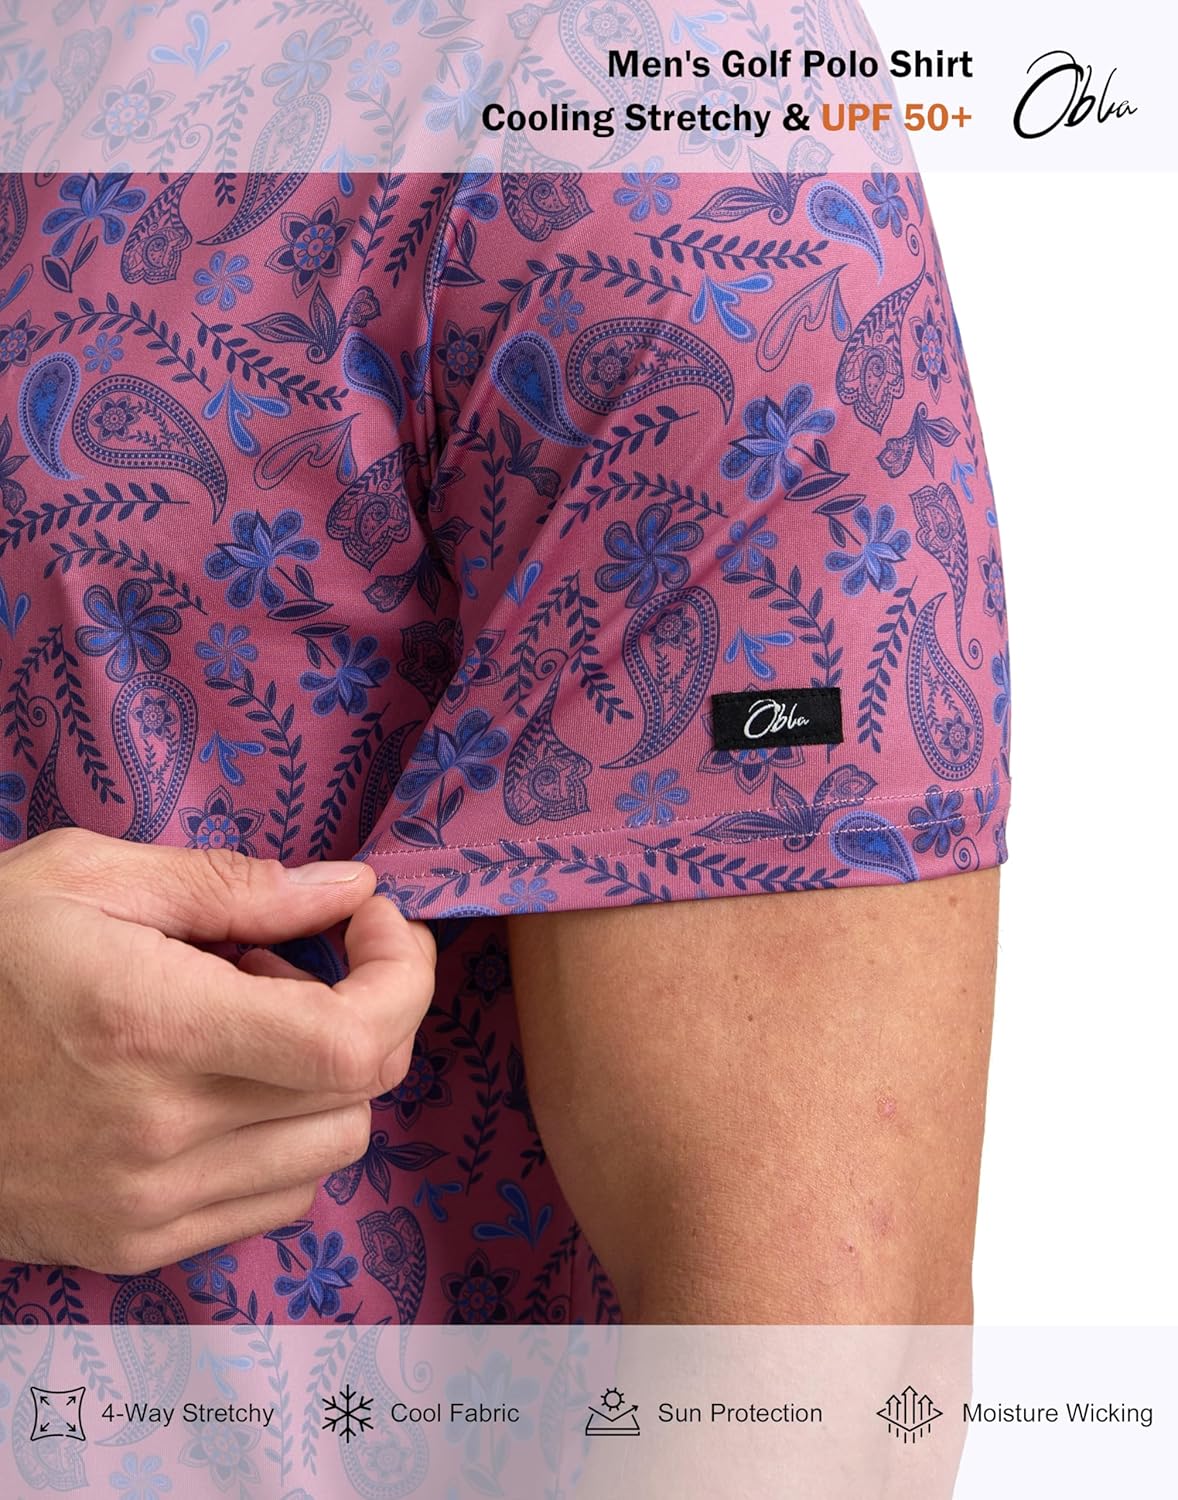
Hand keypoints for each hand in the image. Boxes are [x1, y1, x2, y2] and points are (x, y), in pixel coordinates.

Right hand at [0, 827, 433, 1273]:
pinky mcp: (134, 1244)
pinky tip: (220, 1084)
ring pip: (331, 1151)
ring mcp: (147, 1204)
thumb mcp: (86, 878)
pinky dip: (284, 1137)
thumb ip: (233, 885)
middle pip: (360, 1093)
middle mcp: (160, 1133)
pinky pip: (275, 1201)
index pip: (354, 1041)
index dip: (402, 974)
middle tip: (291, 956)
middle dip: (368, 1008)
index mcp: (152, 1026)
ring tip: (241, 1017)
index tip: (374, 921)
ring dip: (324, 1075)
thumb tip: (348, 887)